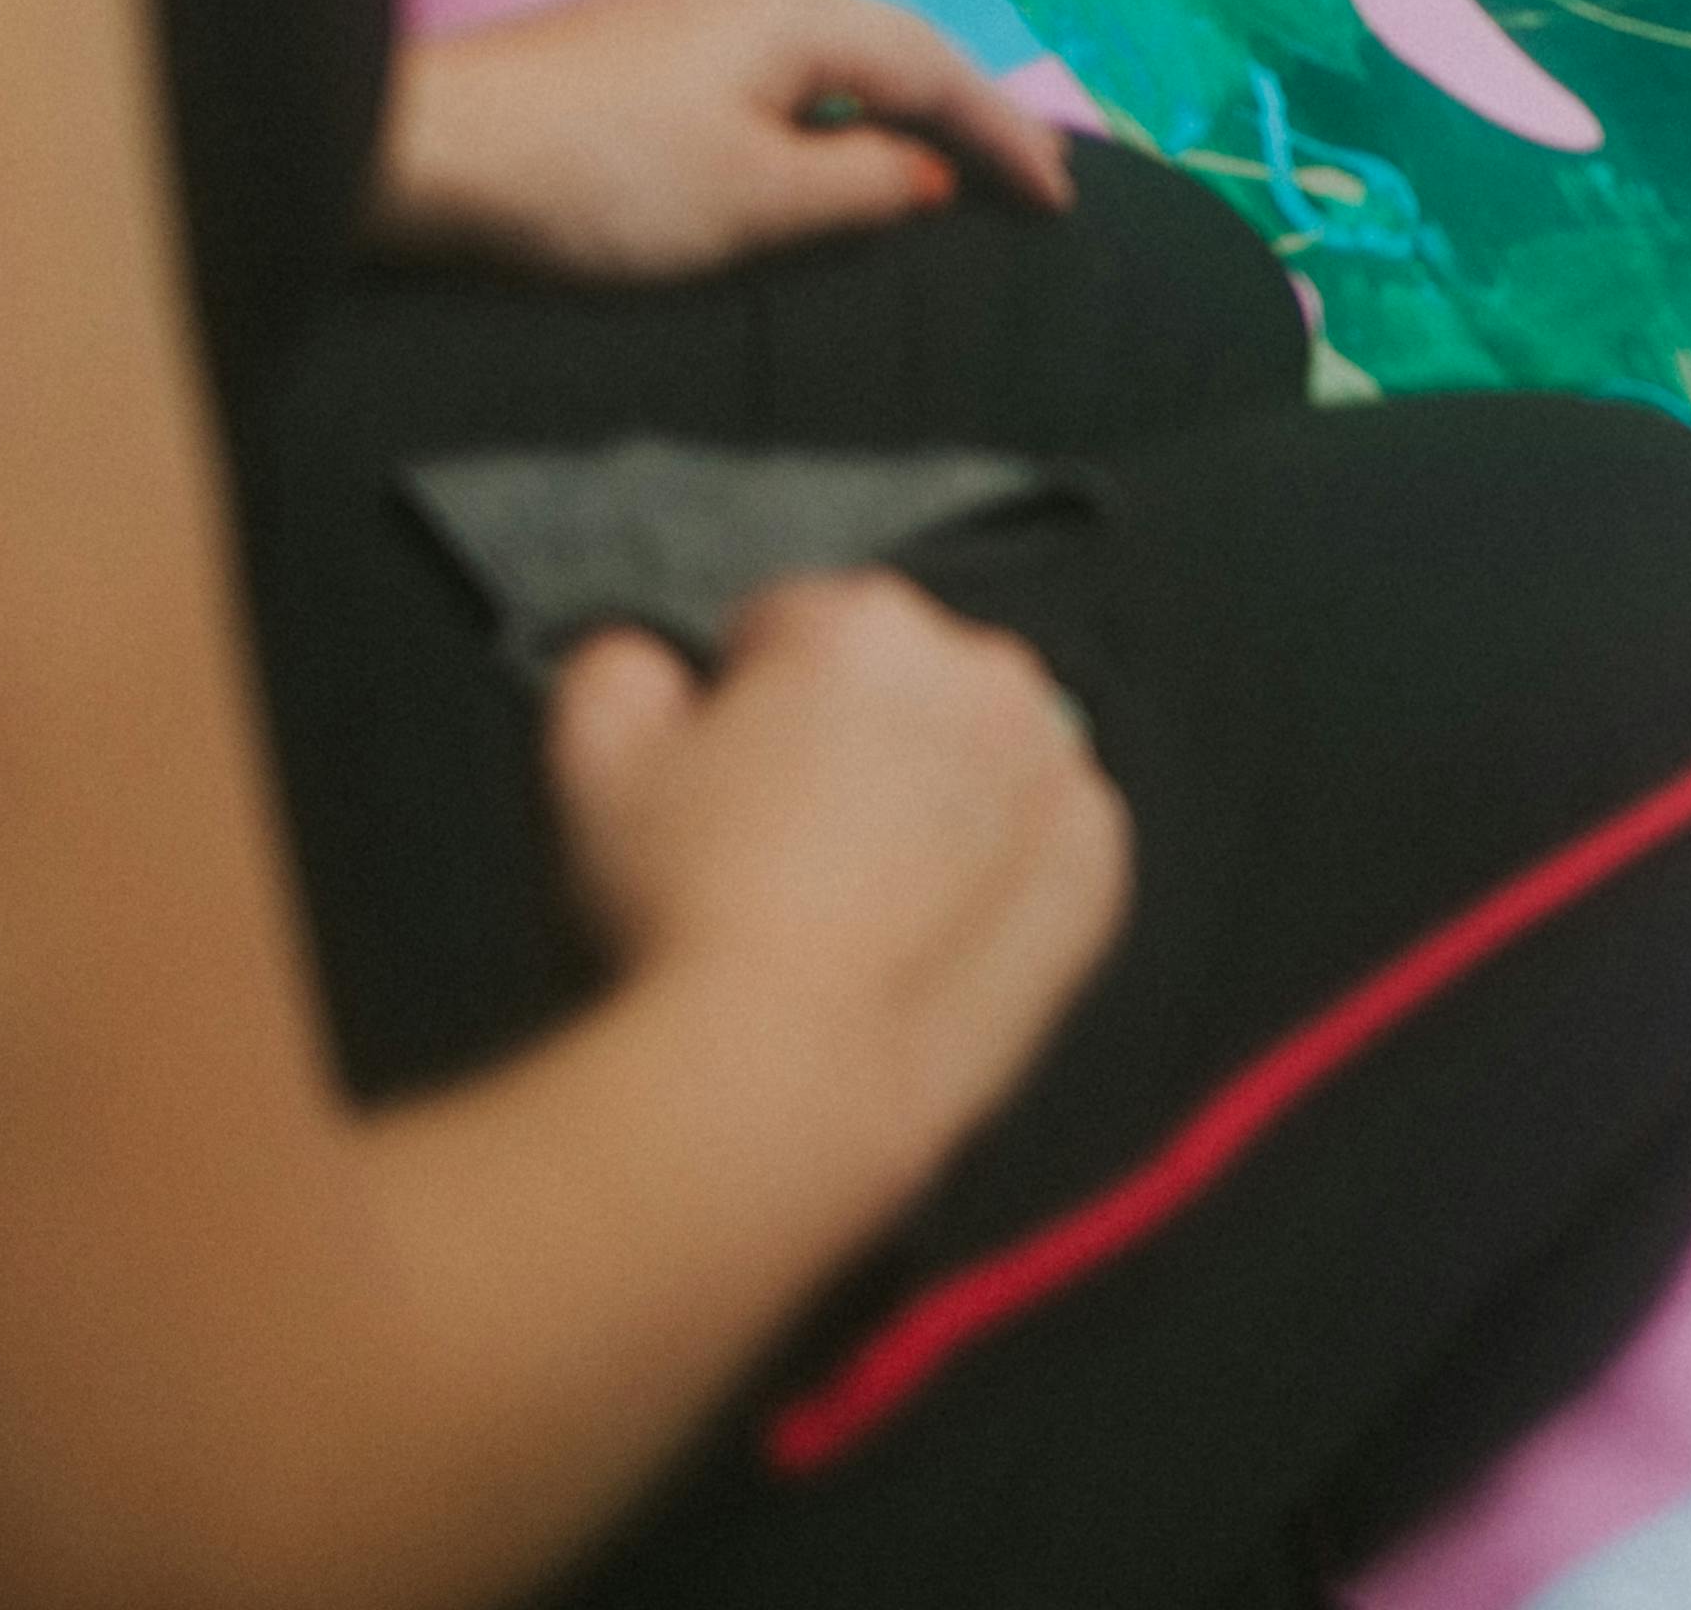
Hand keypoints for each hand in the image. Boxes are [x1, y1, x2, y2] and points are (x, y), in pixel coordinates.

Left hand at [376, 0, 1073, 283]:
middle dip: (961, 108)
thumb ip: (861, 183)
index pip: (936, 68)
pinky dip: (829, 101)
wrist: (423, 147)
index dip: (1005, 136)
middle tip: (1019, 175)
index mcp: (799, 12)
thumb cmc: (602, 176)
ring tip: (936, 160)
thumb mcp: (755, 201)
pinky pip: (778, 60)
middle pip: (890, 41)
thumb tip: (924, 170)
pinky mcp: (642, 37)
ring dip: (893, 102)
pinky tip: (821, 138)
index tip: (1059, 200)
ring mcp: (691, 3)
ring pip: (830, 48)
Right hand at [544, 576, 1124, 1152]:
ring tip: (855, 892)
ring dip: (935, 795)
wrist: (784, 1067)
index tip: (726, 763)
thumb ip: (618, 672)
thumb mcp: (594, 761)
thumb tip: (648, 666)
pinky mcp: (1096, 866)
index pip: (794, 623)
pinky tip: (927, 927)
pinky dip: (1002, 869)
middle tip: (784, 836)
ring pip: (982, 756)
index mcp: (866, 624)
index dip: (746, 696)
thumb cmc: (691, 912)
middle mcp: (984, 674)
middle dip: (851, 736)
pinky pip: (1045, 842)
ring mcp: (1054, 771)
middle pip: (902, 682)